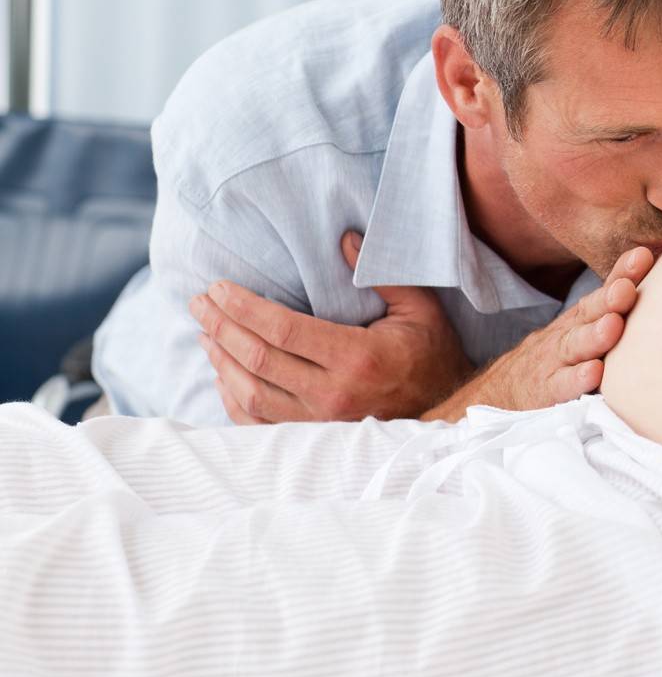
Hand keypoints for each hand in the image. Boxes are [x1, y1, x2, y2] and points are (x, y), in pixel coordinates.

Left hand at [193, 231, 473, 423]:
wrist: (448, 414)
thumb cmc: (433, 356)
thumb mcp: (421, 308)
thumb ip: (383, 273)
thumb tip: (345, 238)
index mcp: (357, 358)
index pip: (282, 329)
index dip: (244, 307)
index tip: (219, 288)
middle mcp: (332, 394)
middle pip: (258, 358)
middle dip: (221, 326)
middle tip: (199, 303)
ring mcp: (320, 422)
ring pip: (250, 392)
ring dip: (222, 360)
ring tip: (206, 333)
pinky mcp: (314, 438)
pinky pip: (258, 423)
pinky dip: (232, 398)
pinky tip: (222, 374)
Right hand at [420, 245, 655, 420]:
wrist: (497, 396)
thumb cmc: (554, 362)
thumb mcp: (579, 334)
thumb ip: (611, 314)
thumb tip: (650, 286)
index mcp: (579, 321)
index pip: (602, 292)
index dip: (621, 274)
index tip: (643, 257)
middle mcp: (566, 336)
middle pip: (588, 314)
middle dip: (609, 299)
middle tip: (626, 288)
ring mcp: (553, 363)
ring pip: (574, 347)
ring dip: (594, 336)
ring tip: (613, 326)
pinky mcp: (543, 393)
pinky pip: (560, 386)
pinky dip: (576, 380)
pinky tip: (593, 374)